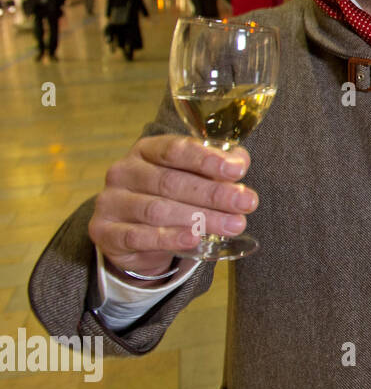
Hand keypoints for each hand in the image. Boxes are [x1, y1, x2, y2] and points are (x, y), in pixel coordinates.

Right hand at [89, 135, 257, 278]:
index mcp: (146, 150)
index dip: (207, 160)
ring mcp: (110, 202)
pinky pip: (138, 236)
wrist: (132, 235)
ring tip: (234, 225)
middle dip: (214, 193)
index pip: (175, 149)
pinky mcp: (105, 232)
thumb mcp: (192, 176)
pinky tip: (193, 238)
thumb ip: (216, 167)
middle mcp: (124, 172)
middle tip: (247, 203)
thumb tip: (239, 163)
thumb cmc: (169, 197)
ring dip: (201, 218)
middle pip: (171, 182)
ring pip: (158, 210)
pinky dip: (168, 238)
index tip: (238, 170)